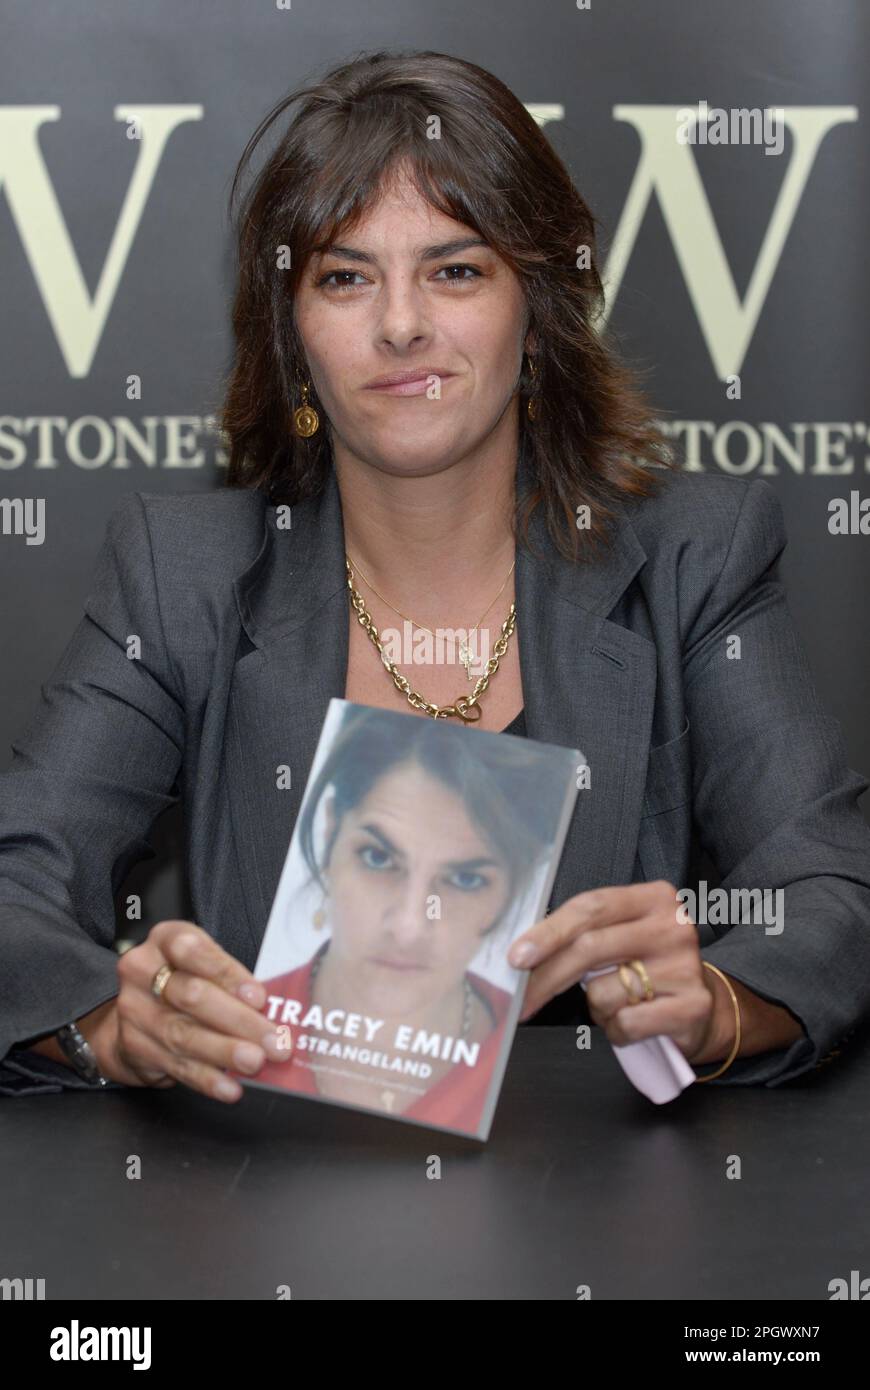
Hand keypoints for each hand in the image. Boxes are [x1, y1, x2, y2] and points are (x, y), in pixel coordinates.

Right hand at [92, 919, 288, 1101]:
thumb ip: (230, 978)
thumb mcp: (204, 962)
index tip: (259, 997)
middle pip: (192, 996)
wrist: (137, 1011)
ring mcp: (135, 1010)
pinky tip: (230, 1087)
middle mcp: (143, 971)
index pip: (193, 951)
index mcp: (165, 939)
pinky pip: (176, 1065)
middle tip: (272, 1040)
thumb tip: (271, 1008)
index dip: (228, 974)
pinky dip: (207, 1079)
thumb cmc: (184, 978)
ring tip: (255, 1062)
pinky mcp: (135, 1046)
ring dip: (225, 1052)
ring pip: (184, 1034)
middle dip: (238, 1020)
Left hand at [509, 881, 720, 1062]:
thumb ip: (584, 933)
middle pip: (590, 947)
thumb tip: (524, 954)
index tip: (517, 957)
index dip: (548, 932)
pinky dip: (617, 1030)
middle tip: (523, 999)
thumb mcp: (621, 936)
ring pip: (603, 993)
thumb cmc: (648, 968)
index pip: (590, 907)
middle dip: (547, 977)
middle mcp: (673, 926)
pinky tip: (634, 1021)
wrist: (703, 1008)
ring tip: (620, 1003)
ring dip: (596, 1008)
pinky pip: (625, 1024)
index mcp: (653, 898)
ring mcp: (685, 966)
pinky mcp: (691, 1006)